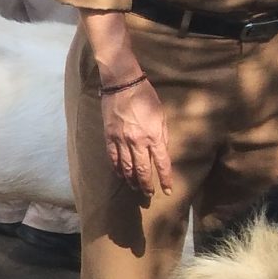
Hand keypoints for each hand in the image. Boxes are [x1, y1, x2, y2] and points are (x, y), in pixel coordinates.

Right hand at [101, 76, 174, 199]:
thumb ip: (162, 135)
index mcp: (154, 135)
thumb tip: (161, 150)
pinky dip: (117, 168)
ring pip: (127, 166)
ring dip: (131, 179)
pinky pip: (113, 157)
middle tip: (148, 194)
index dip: (166, 179)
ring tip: (135, 187)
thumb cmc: (146, 97)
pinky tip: (120, 174)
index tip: (168, 190)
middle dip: (147, 184)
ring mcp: (122, 140)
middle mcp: (138, 141)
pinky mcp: (109, 136)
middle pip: (143, 170)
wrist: (122, 84)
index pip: (162, 163)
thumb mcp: (161, 115)